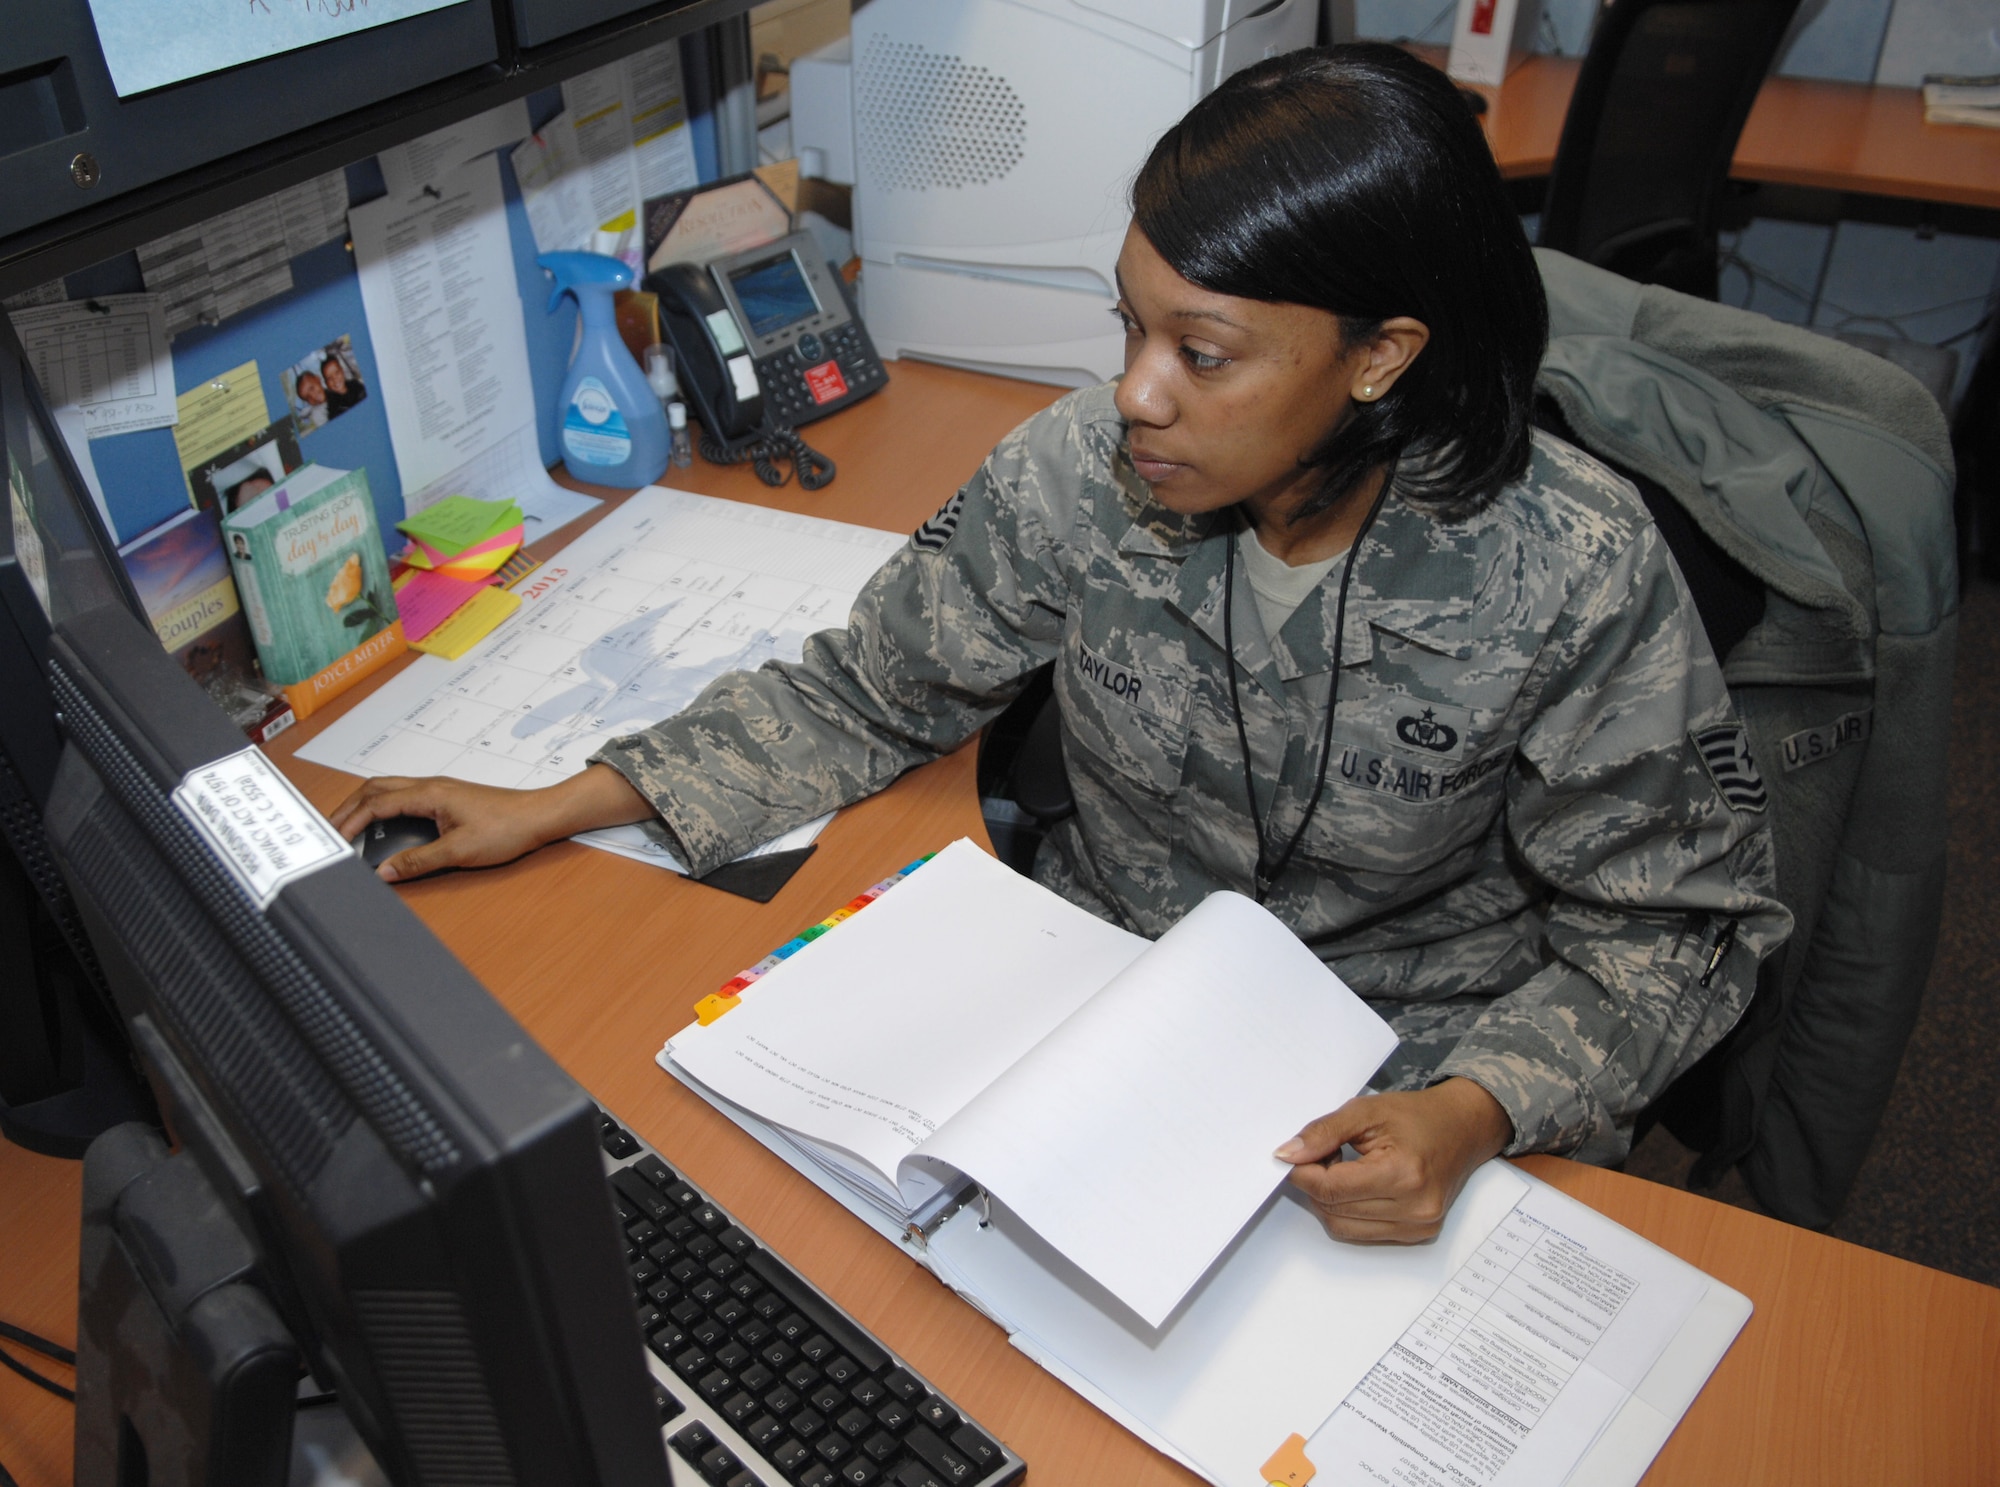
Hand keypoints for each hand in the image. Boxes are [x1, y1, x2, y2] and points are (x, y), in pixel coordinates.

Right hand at [329, 764, 652, 881]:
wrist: (539, 817)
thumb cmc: (507, 828)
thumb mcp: (459, 851)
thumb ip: (417, 862)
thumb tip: (384, 872)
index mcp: (429, 794)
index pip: (375, 804)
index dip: (349, 822)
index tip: (333, 841)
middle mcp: (430, 786)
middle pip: (374, 789)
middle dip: (347, 809)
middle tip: (328, 831)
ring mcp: (437, 791)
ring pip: (388, 790)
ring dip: (364, 806)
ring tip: (346, 828)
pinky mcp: (445, 799)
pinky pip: (403, 797)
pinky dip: (382, 809)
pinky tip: (380, 826)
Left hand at [1274, 1078, 1513, 1243]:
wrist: (1462, 1129)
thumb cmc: (1418, 1117)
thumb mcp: (1365, 1111)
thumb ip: (1323, 1132)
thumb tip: (1287, 1155)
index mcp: (1403, 1174)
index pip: (1331, 1189)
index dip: (1304, 1172)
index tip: (1295, 1156)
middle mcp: (1414, 1209)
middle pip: (1334, 1210)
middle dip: (1317, 1183)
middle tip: (1324, 1154)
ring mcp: (1418, 1226)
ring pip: (1343, 1227)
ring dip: (1331, 1200)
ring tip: (1344, 1168)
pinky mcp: (1417, 1235)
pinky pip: (1362, 1233)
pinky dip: (1349, 1211)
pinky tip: (1359, 1185)